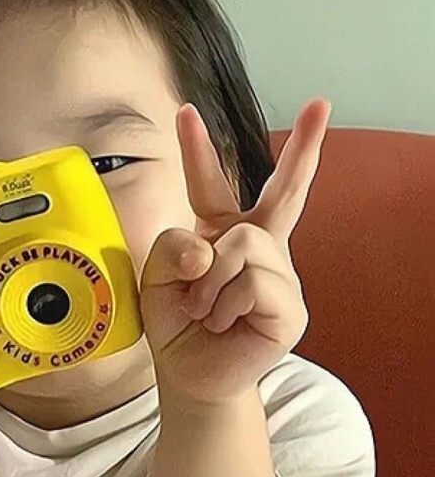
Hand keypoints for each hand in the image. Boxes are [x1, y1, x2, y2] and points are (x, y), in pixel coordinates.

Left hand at [140, 99, 330, 405]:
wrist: (187, 373)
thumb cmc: (175, 321)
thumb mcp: (156, 274)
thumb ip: (173, 244)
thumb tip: (214, 246)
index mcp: (221, 233)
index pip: (210, 185)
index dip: (196, 148)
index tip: (185, 110)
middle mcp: (258, 246)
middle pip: (285, 190)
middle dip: (304, 146)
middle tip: (320, 104)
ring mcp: (280, 274)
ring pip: (244, 243)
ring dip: (209, 281)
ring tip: (203, 310)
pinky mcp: (291, 306)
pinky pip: (251, 282)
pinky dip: (222, 303)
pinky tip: (223, 323)